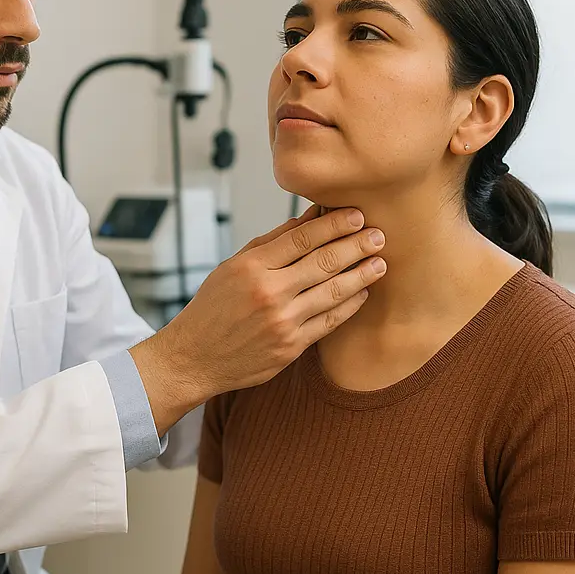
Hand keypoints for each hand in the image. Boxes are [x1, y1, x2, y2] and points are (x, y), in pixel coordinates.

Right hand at [131, 207, 386, 433]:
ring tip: (380, 263)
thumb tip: (310, 218)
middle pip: (324, 262)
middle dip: (357, 246)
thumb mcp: (232, 267)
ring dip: (362, 275)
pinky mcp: (290, 347)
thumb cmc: (212, 308)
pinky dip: (349, 305)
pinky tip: (362, 293)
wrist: (194, 358)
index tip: (357, 215)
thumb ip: (272, 243)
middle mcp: (268, 293)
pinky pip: (329, 322)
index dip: (334, 225)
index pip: (302, 238)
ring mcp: (282, 322)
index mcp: (251, 267)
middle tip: (380, 235)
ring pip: (333, 292)